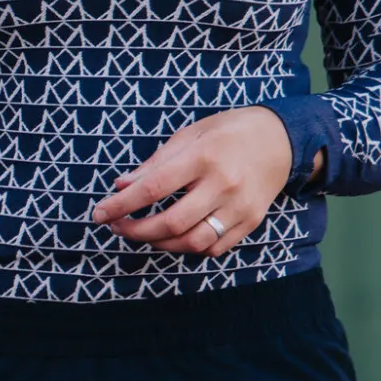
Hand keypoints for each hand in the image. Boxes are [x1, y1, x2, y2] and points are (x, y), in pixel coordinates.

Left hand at [90, 107, 314, 257]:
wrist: (280, 140)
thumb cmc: (229, 132)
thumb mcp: (190, 134)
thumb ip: (155, 162)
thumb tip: (121, 185)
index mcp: (204, 156)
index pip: (154, 188)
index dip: (122, 204)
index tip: (100, 213)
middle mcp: (223, 184)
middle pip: (171, 222)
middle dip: (136, 230)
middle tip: (118, 227)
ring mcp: (240, 207)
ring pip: (192, 242)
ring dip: (160, 244)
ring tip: (143, 234)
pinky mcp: (250, 222)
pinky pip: (213, 247)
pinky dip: (188, 248)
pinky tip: (174, 238)